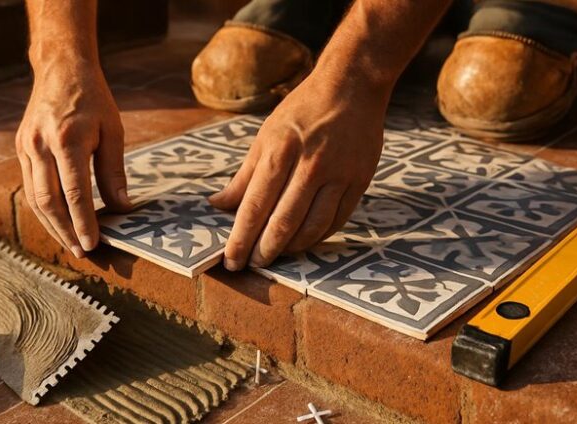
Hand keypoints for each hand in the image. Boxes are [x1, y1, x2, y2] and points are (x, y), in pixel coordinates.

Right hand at [16, 64, 128, 257]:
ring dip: (52, 225)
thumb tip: (122, 207)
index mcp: (67, 140)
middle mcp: (41, 145)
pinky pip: (30, 186)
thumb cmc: (93, 99)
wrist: (60, 69)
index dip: (83, 222)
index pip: (74, 193)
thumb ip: (114, 171)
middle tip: (82, 252)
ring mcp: (26, 147)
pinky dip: (44, 208)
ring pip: (34, 198)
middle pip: (49, 201)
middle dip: (65, 231)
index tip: (94, 244)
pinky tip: (58, 221)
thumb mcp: (113, 131)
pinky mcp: (21, 148)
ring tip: (71, 244)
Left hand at [209, 76, 387, 269]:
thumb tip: (217, 205)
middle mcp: (311, 163)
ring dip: (292, 248)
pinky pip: (337, 220)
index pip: (256, 204)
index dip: (241, 237)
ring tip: (277, 255)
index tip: (231, 259)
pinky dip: (319, 236)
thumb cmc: (302, 110)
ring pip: (313, 227)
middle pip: (284, 221)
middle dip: (265, 250)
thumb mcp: (266, 135)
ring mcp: (339, 173)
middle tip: (253, 265)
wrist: (352, 86)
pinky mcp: (359, 180)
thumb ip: (244, 176)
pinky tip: (305, 240)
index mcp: (280, 149)